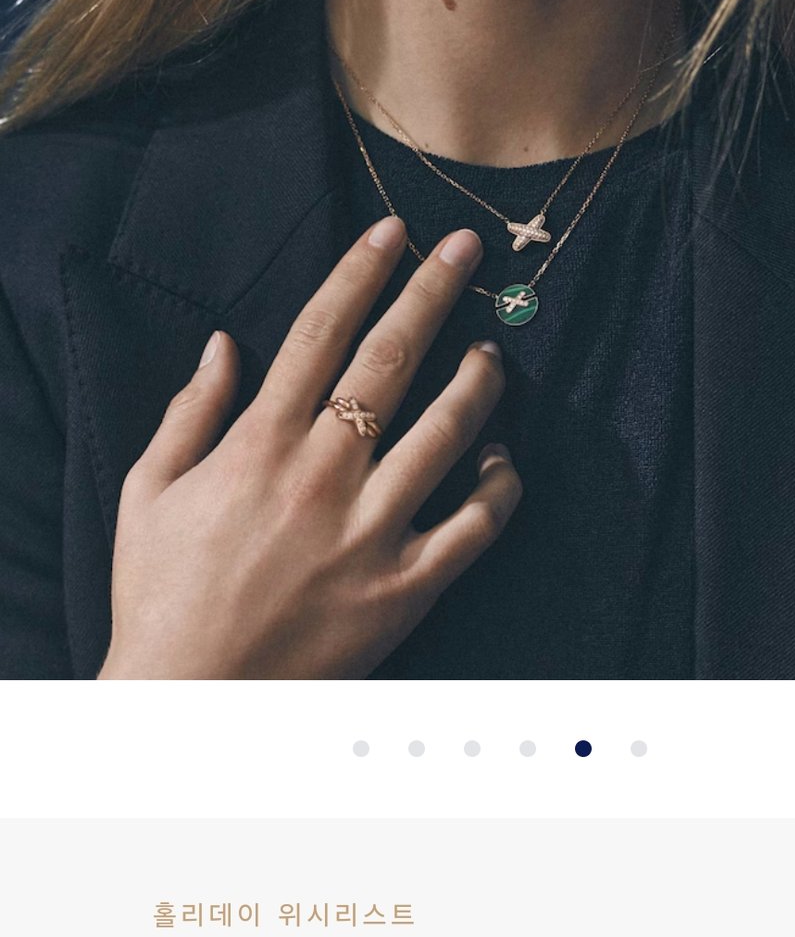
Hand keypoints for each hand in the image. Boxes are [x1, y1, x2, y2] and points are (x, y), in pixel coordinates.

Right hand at [99, 215, 520, 677]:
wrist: (189, 703)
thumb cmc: (161, 596)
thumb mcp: (149, 493)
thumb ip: (190, 412)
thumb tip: (224, 344)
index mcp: (259, 444)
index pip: (320, 332)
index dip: (360, 272)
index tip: (391, 232)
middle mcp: (322, 475)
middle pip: (391, 360)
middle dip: (433, 292)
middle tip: (466, 249)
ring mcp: (370, 531)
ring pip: (446, 433)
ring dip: (477, 381)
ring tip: (492, 352)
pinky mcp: (406, 588)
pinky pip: (475, 527)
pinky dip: (500, 487)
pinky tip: (503, 459)